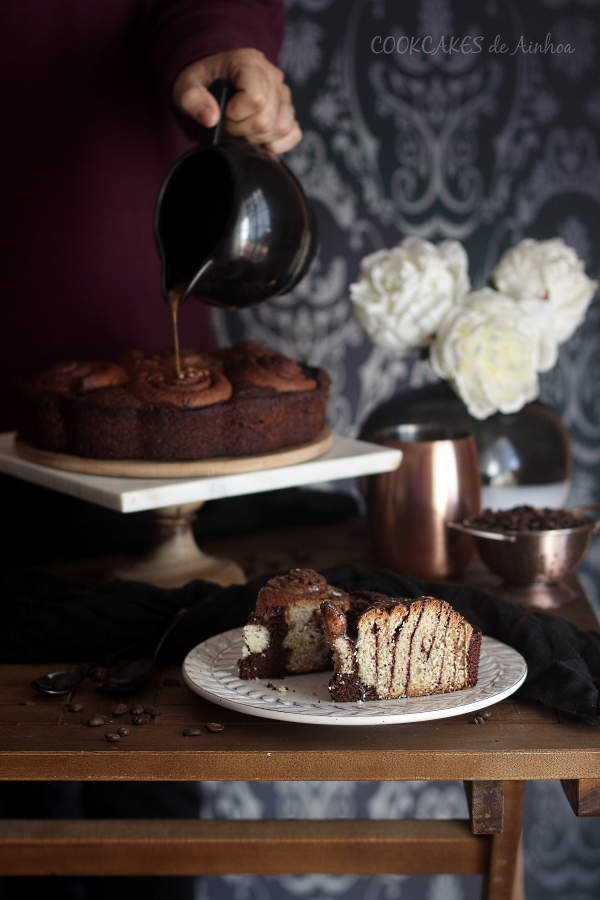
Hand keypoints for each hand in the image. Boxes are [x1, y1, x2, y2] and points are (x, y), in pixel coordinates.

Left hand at [173, 48, 301, 153]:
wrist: (213, 82)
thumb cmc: (201, 83)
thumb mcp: (186, 87)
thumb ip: (192, 99)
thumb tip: (211, 117)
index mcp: (249, 63)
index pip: (255, 99)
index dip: (236, 115)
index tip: (223, 114)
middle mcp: (272, 75)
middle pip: (267, 119)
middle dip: (243, 130)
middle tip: (228, 124)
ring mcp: (283, 95)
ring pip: (281, 128)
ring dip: (257, 138)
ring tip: (241, 130)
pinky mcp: (289, 112)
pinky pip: (292, 134)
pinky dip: (275, 143)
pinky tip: (257, 138)